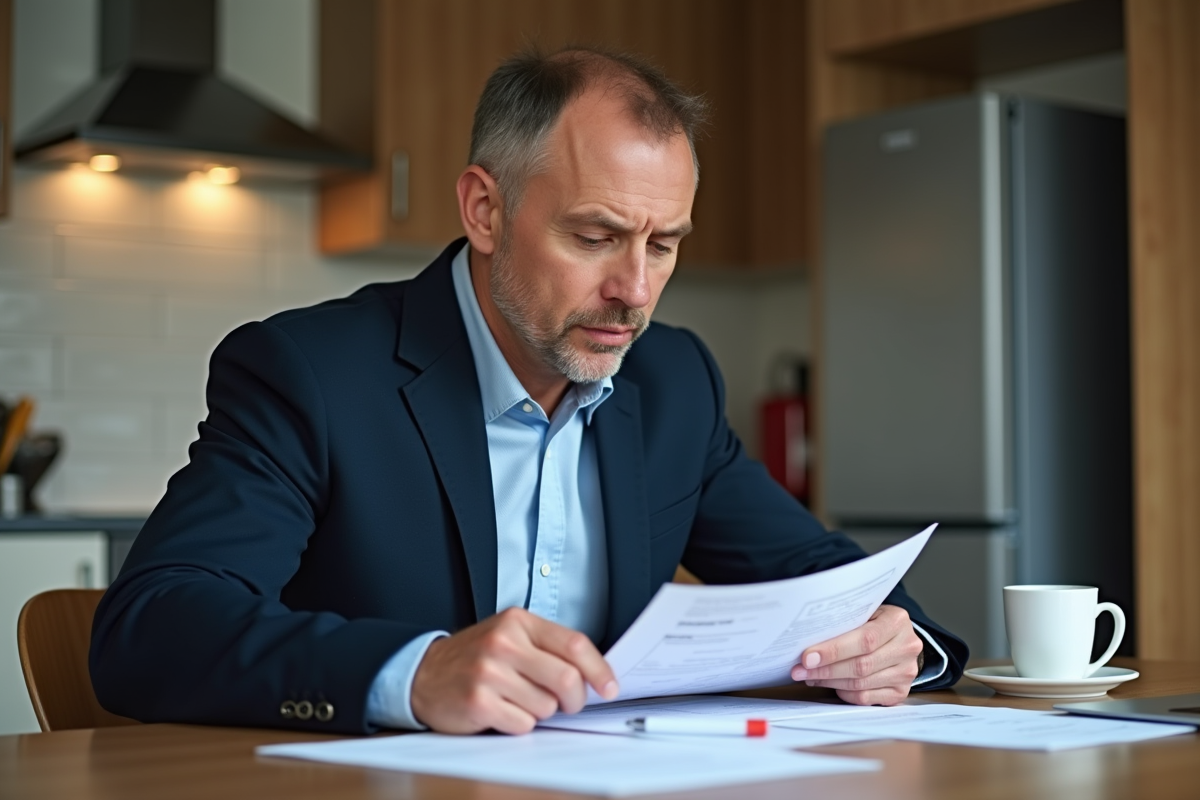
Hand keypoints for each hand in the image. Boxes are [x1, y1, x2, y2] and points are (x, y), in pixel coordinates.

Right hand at [410, 607, 618, 733]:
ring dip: (540, 711)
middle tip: (569, 704)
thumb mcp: (511, 637)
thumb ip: (548, 648)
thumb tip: (594, 675)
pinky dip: (519, 723)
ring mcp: (490, 672)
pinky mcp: (478, 701)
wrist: (424, 674)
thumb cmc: (477, 658)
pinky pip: (523, 724)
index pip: (574, 644)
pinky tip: (502, 710)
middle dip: (575, 700)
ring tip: (519, 700)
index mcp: (518, 622)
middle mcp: (504, 642)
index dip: (599, 670)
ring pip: (547, 706)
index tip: (610, 688)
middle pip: (567, 679)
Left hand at [791, 604, 922, 705]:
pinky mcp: (900, 692)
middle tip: (799, 671)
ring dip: (830, 682)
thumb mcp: (865, 612)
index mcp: (897, 621)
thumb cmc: (873, 622)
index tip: (807, 657)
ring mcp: (906, 672)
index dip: (834, 650)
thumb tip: (807, 641)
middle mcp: (907, 647)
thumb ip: (844, 623)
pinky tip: (828, 684)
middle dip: (825, 669)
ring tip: (809, 676)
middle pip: (861, 665)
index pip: (865, 640)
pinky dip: (843, 693)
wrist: (899, 638)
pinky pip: (865, 698)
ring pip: (861, 684)